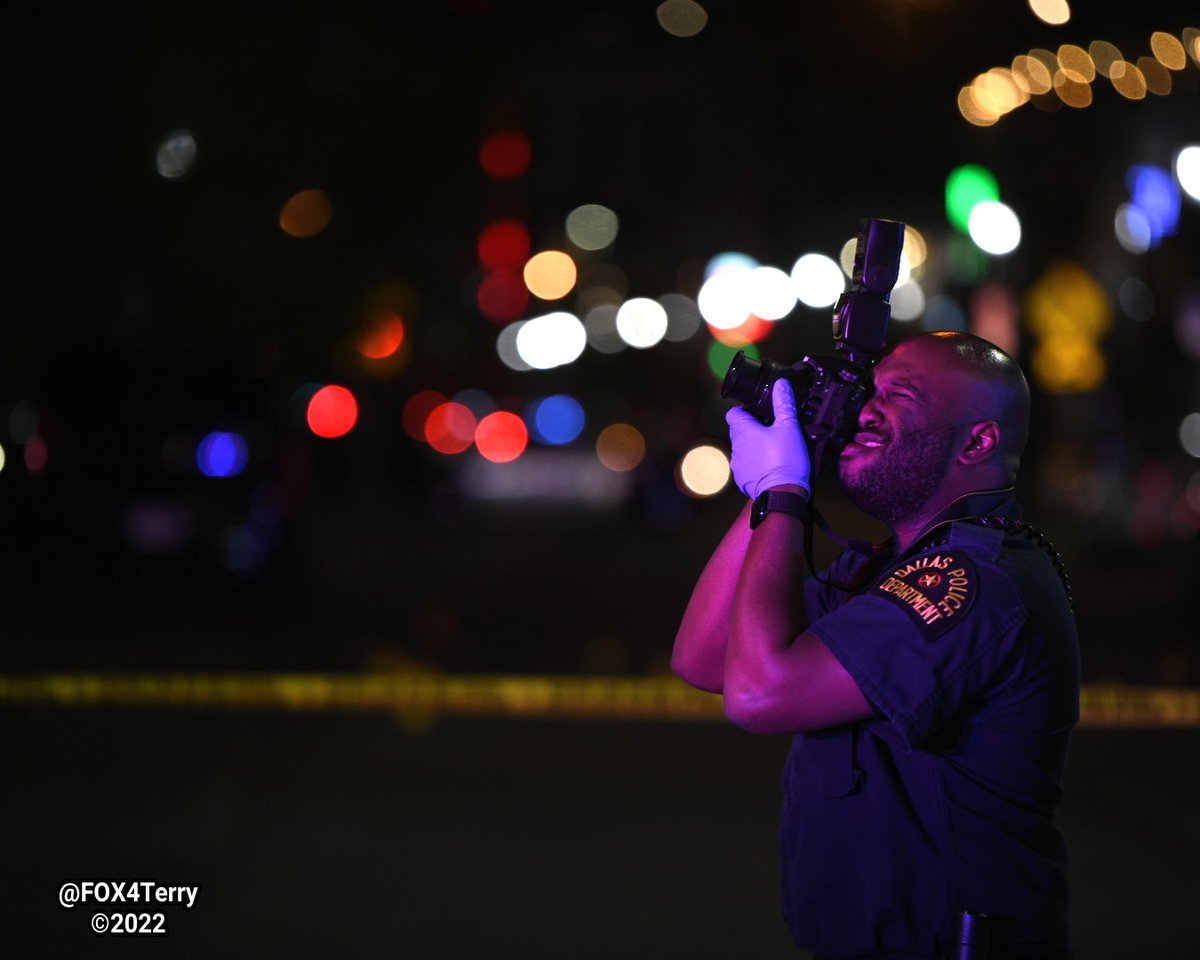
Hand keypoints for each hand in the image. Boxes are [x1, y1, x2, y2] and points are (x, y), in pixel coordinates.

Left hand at [726, 378, 810, 498]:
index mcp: (743, 431)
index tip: (759, 413)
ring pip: (743, 449)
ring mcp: (737, 465)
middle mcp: (736, 447)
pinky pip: (747, 466)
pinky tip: (771, 465)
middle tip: (772, 429)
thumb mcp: (789, 428)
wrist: (783, 494)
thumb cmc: (785, 459)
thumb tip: (780, 383)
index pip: (733, 413)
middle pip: (739, 431)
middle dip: (753, 429)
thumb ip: (784, 404)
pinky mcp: (742, 480)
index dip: (745, 411)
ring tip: (774, 449)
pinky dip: (756, 464)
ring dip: (754, 447)